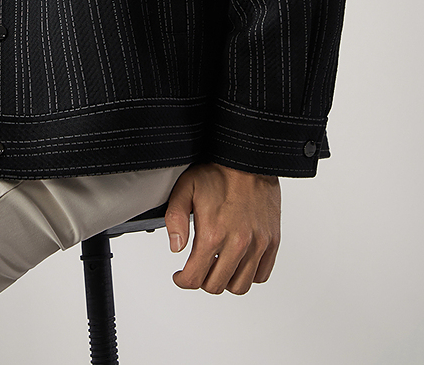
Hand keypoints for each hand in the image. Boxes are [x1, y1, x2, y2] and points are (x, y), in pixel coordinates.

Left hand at [164, 162, 280, 294]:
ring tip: (218, 266)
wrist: (249, 160)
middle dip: (202, 280)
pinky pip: (261, 275)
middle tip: (198, 268)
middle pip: (216, 286)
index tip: (181, 276)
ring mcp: (257, 244)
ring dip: (226, 281)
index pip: (195, 278)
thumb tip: (176, 247)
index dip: (183, 280)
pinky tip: (238, 261)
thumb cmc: (218, 173)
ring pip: (240, 286)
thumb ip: (175, 219)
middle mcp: (237, 243)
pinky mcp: (272, 241)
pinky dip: (249, 275)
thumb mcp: (185, 189)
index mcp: (213, 233)